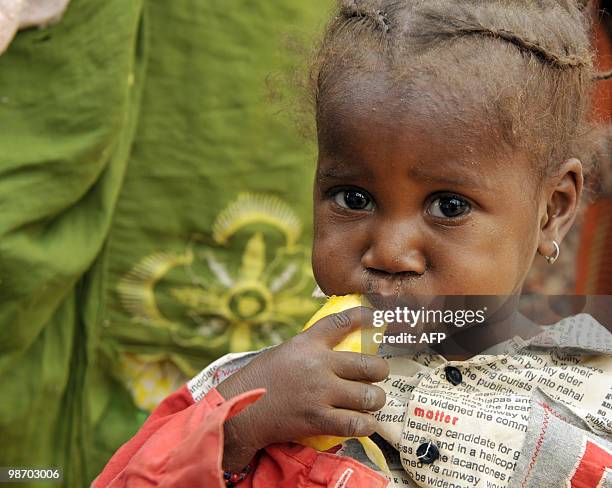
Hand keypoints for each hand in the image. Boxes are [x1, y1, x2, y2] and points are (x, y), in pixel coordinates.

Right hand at [216, 306, 388, 470]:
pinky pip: (357, 423)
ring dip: (375, 400)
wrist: (240, 410)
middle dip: (380, 371)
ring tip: (370, 401)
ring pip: (370, 396)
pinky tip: (364, 422)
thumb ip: (311, 349)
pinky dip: (366, 424)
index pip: (341, 322)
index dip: (364, 317)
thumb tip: (340, 348)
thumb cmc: (261, 379)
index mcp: (307, 343)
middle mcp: (318, 365)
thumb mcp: (285, 352)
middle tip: (377, 376)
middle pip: (369, 365)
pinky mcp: (318, 419)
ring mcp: (320, 393)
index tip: (377, 318)